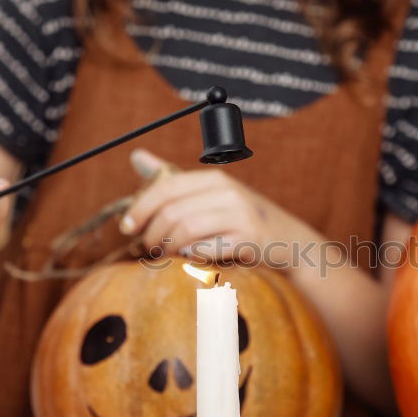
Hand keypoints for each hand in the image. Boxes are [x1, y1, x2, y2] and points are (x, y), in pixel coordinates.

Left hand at [120, 149, 317, 265]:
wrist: (291, 244)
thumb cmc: (243, 222)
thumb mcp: (212, 195)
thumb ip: (173, 179)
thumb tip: (136, 156)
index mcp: (215, 179)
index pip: (166, 187)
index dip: (140, 208)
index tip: (126, 227)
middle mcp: (228, 192)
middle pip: (171, 211)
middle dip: (150, 234)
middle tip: (145, 248)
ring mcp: (240, 216)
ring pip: (185, 230)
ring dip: (166, 247)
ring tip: (163, 256)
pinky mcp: (248, 240)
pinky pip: (205, 249)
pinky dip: (189, 257)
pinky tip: (187, 260)